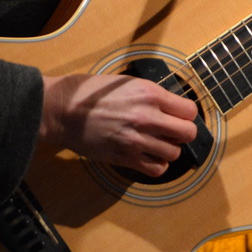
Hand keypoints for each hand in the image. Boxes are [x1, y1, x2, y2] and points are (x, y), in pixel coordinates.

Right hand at [37, 73, 198, 176]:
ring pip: (174, 153)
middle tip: (171, 132)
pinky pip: (156, 169)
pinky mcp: (126, 158)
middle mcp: (148, 117)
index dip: (186, 114)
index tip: (178, 116)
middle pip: (188, 133)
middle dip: (183, 133)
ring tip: (156, 144)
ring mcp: (138, 140)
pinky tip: (148, 157)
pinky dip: (156, 165)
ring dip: (168, 150)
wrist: (62, 110)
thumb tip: (167, 103)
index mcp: (150, 94)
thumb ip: (149, 94)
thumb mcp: (125, 82)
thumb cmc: (88, 93)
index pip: (190, 110)